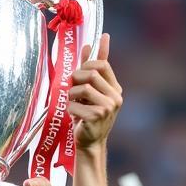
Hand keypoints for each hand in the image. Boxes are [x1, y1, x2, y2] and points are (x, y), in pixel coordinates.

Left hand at [69, 33, 121, 152]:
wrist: (90, 142)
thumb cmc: (89, 115)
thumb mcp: (91, 90)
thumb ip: (91, 68)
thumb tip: (90, 44)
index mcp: (115, 88)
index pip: (102, 64)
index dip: (87, 64)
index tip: (80, 72)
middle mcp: (115, 97)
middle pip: (91, 74)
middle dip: (76, 79)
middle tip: (73, 89)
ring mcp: (107, 108)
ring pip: (82, 89)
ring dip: (72, 95)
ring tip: (74, 104)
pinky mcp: (96, 117)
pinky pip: (75, 105)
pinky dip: (70, 109)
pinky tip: (75, 117)